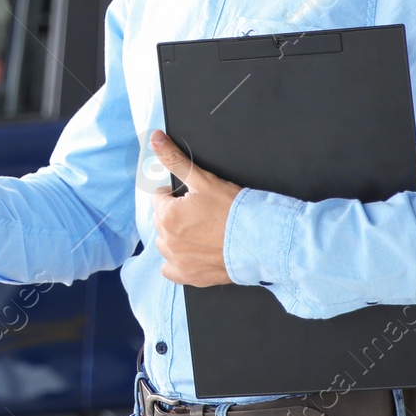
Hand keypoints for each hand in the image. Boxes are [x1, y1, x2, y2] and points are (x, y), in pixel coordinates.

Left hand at [150, 130, 241, 286]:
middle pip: (161, 220)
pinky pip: (170, 270)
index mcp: (167, 215)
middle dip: (175, 213)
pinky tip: (192, 253)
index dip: (176, 194)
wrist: (261, 240)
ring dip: (175, 236)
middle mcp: (168, 241)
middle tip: (200, 213)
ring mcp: (178, 261)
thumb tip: (155, 138)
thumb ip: (175, 159)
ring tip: (198, 231)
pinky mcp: (191, 277)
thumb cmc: (235, 210)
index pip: (159, 197)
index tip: (193, 197)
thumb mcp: (203, 179)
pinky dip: (177, 261)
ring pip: (165, 244)